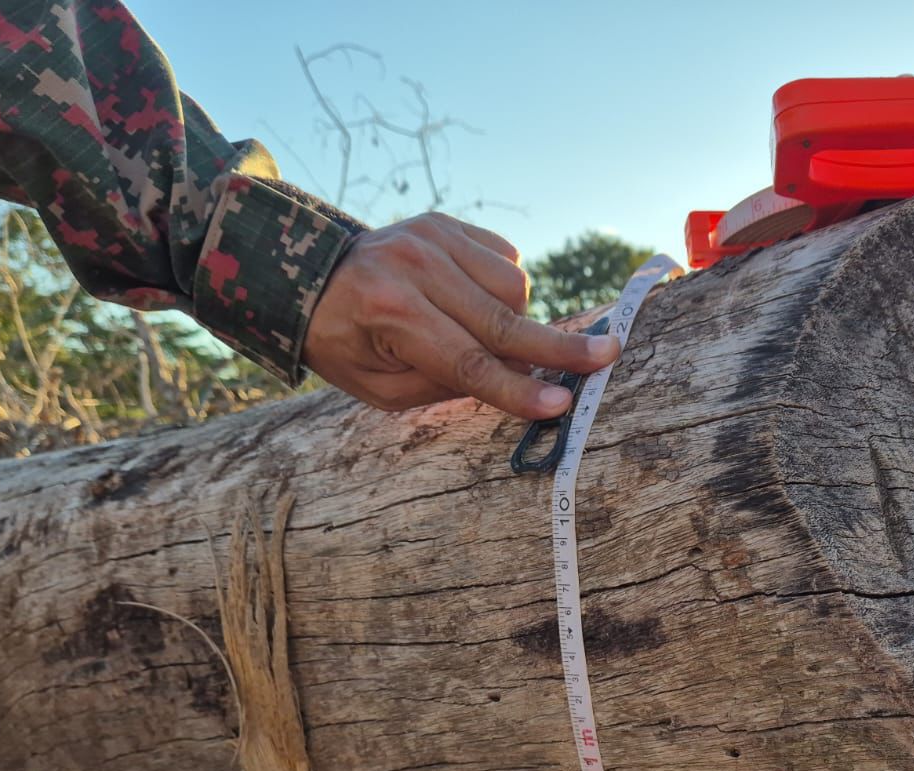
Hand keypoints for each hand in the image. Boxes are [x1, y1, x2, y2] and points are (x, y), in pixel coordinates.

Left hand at [301, 213, 618, 417]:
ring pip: (513, 286)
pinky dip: (504, 289)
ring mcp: (432, 235)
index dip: (516, 389)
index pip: (468, 362)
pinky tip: (475, 301)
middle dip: (557, 348)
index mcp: (391, 312)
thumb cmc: (347, 346)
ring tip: (486, 336)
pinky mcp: (445, 222)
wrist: (306, 277)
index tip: (560, 405)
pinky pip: (504, 259)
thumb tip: (515, 374)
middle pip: (502, 320)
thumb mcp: (382, 387)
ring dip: (516, 320)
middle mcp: (415, 265)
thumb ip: (448, 383)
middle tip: (608, 357)